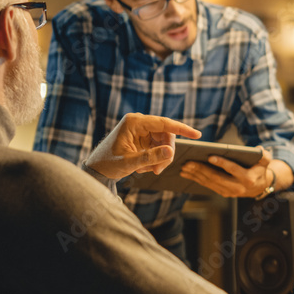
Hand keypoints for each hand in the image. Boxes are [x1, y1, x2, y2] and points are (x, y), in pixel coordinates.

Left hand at [84, 113, 200, 179]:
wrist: (96, 170)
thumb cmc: (108, 164)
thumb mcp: (129, 163)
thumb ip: (150, 157)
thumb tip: (171, 151)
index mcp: (134, 122)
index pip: (164, 123)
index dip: (182, 129)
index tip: (197, 135)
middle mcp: (139, 123)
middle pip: (166, 134)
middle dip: (166, 153)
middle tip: (159, 170)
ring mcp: (141, 130)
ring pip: (164, 142)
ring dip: (161, 158)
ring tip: (150, 170)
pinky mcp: (142, 139)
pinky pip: (158, 147)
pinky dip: (155, 159)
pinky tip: (144, 167)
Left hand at [179, 146, 273, 197]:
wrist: (260, 186)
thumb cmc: (261, 169)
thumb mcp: (266, 161)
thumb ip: (264, 155)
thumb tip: (258, 149)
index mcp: (247, 179)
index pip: (233, 170)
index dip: (221, 163)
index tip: (210, 156)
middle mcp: (237, 188)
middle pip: (216, 178)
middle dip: (201, 170)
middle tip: (188, 162)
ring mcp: (229, 192)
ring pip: (209, 183)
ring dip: (195, 175)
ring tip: (184, 167)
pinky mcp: (222, 193)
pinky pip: (207, 186)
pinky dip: (196, 179)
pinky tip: (187, 173)